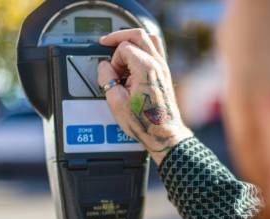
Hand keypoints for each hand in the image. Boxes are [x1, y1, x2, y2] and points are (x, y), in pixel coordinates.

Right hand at [98, 29, 192, 164]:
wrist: (164, 134)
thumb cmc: (144, 122)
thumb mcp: (116, 102)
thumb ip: (106, 79)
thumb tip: (104, 67)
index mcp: (146, 68)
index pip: (123, 47)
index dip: (113, 59)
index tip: (112, 75)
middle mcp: (158, 64)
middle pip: (138, 34)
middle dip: (119, 38)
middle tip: (106, 43)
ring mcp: (164, 68)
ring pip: (150, 39)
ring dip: (133, 41)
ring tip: (120, 51)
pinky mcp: (165, 74)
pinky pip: (155, 51)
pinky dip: (142, 50)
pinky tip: (133, 62)